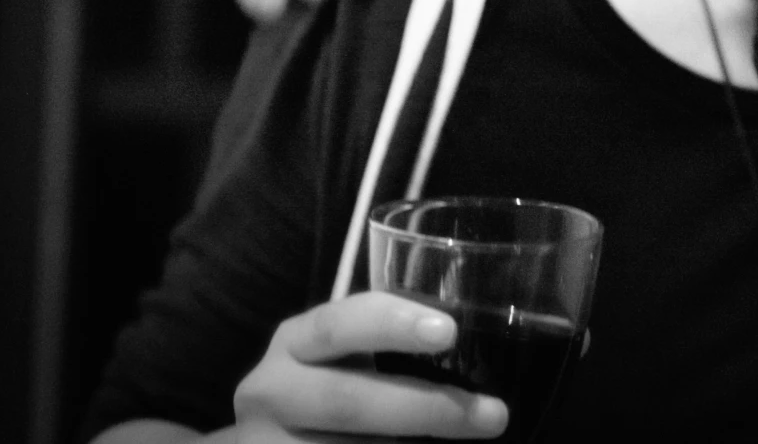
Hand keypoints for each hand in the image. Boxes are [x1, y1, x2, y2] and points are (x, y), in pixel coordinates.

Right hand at [227, 292, 505, 439]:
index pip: (340, 325)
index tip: (449, 332)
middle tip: (492, 415)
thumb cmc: (328, 382)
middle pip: (348, 402)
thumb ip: (392, 352)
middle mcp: (272, 390)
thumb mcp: (345, 359)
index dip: (393, 325)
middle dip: (425, 409)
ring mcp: (265, 441)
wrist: (270, 437)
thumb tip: (481, 361)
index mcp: (296, 342)